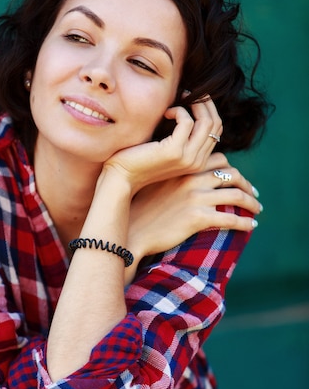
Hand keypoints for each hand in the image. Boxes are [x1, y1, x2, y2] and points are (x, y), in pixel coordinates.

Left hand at [104, 96, 222, 194]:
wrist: (122, 176)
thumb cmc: (140, 158)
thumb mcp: (168, 146)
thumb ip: (183, 134)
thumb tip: (193, 106)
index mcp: (198, 161)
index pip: (216, 130)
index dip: (207, 109)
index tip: (191, 99)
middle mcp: (197, 162)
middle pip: (215, 124)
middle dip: (204, 102)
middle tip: (188, 93)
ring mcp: (188, 158)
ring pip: (207, 122)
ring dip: (194, 104)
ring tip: (179, 99)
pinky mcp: (174, 152)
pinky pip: (187, 121)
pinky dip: (178, 111)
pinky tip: (165, 113)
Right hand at [127, 152, 261, 261]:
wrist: (132, 229)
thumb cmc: (140, 208)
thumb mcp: (157, 182)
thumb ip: (176, 176)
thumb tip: (190, 179)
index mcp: (184, 167)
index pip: (219, 159)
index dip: (231, 168)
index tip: (237, 179)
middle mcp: (192, 178)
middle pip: (231, 174)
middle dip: (246, 184)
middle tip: (253, 194)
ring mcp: (195, 198)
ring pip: (236, 195)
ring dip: (251, 202)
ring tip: (256, 210)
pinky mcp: (197, 218)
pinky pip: (231, 219)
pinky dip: (245, 222)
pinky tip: (251, 226)